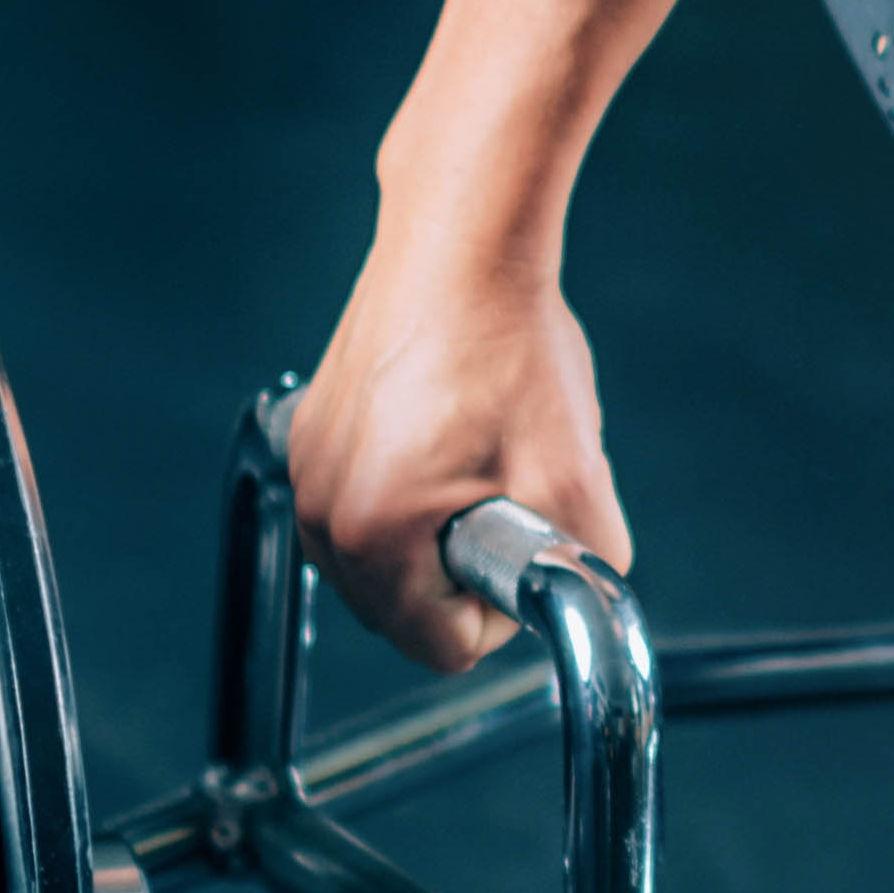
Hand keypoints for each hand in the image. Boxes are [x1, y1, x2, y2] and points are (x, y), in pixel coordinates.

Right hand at [282, 226, 629, 672]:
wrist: (464, 246)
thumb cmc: (510, 347)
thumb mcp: (577, 475)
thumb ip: (585, 566)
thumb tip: (578, 597)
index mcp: (373, 538)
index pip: (446, 647)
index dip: (504, 609)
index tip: (527, 540)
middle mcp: (320, 512)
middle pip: (405, 610)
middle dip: (465, 569)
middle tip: (509, 492)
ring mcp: (307, 470)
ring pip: (384, 559)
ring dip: (436, 530)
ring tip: (481, 456)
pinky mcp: (311, 434)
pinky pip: (364, 502)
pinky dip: (409, 487)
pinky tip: (449, 428)